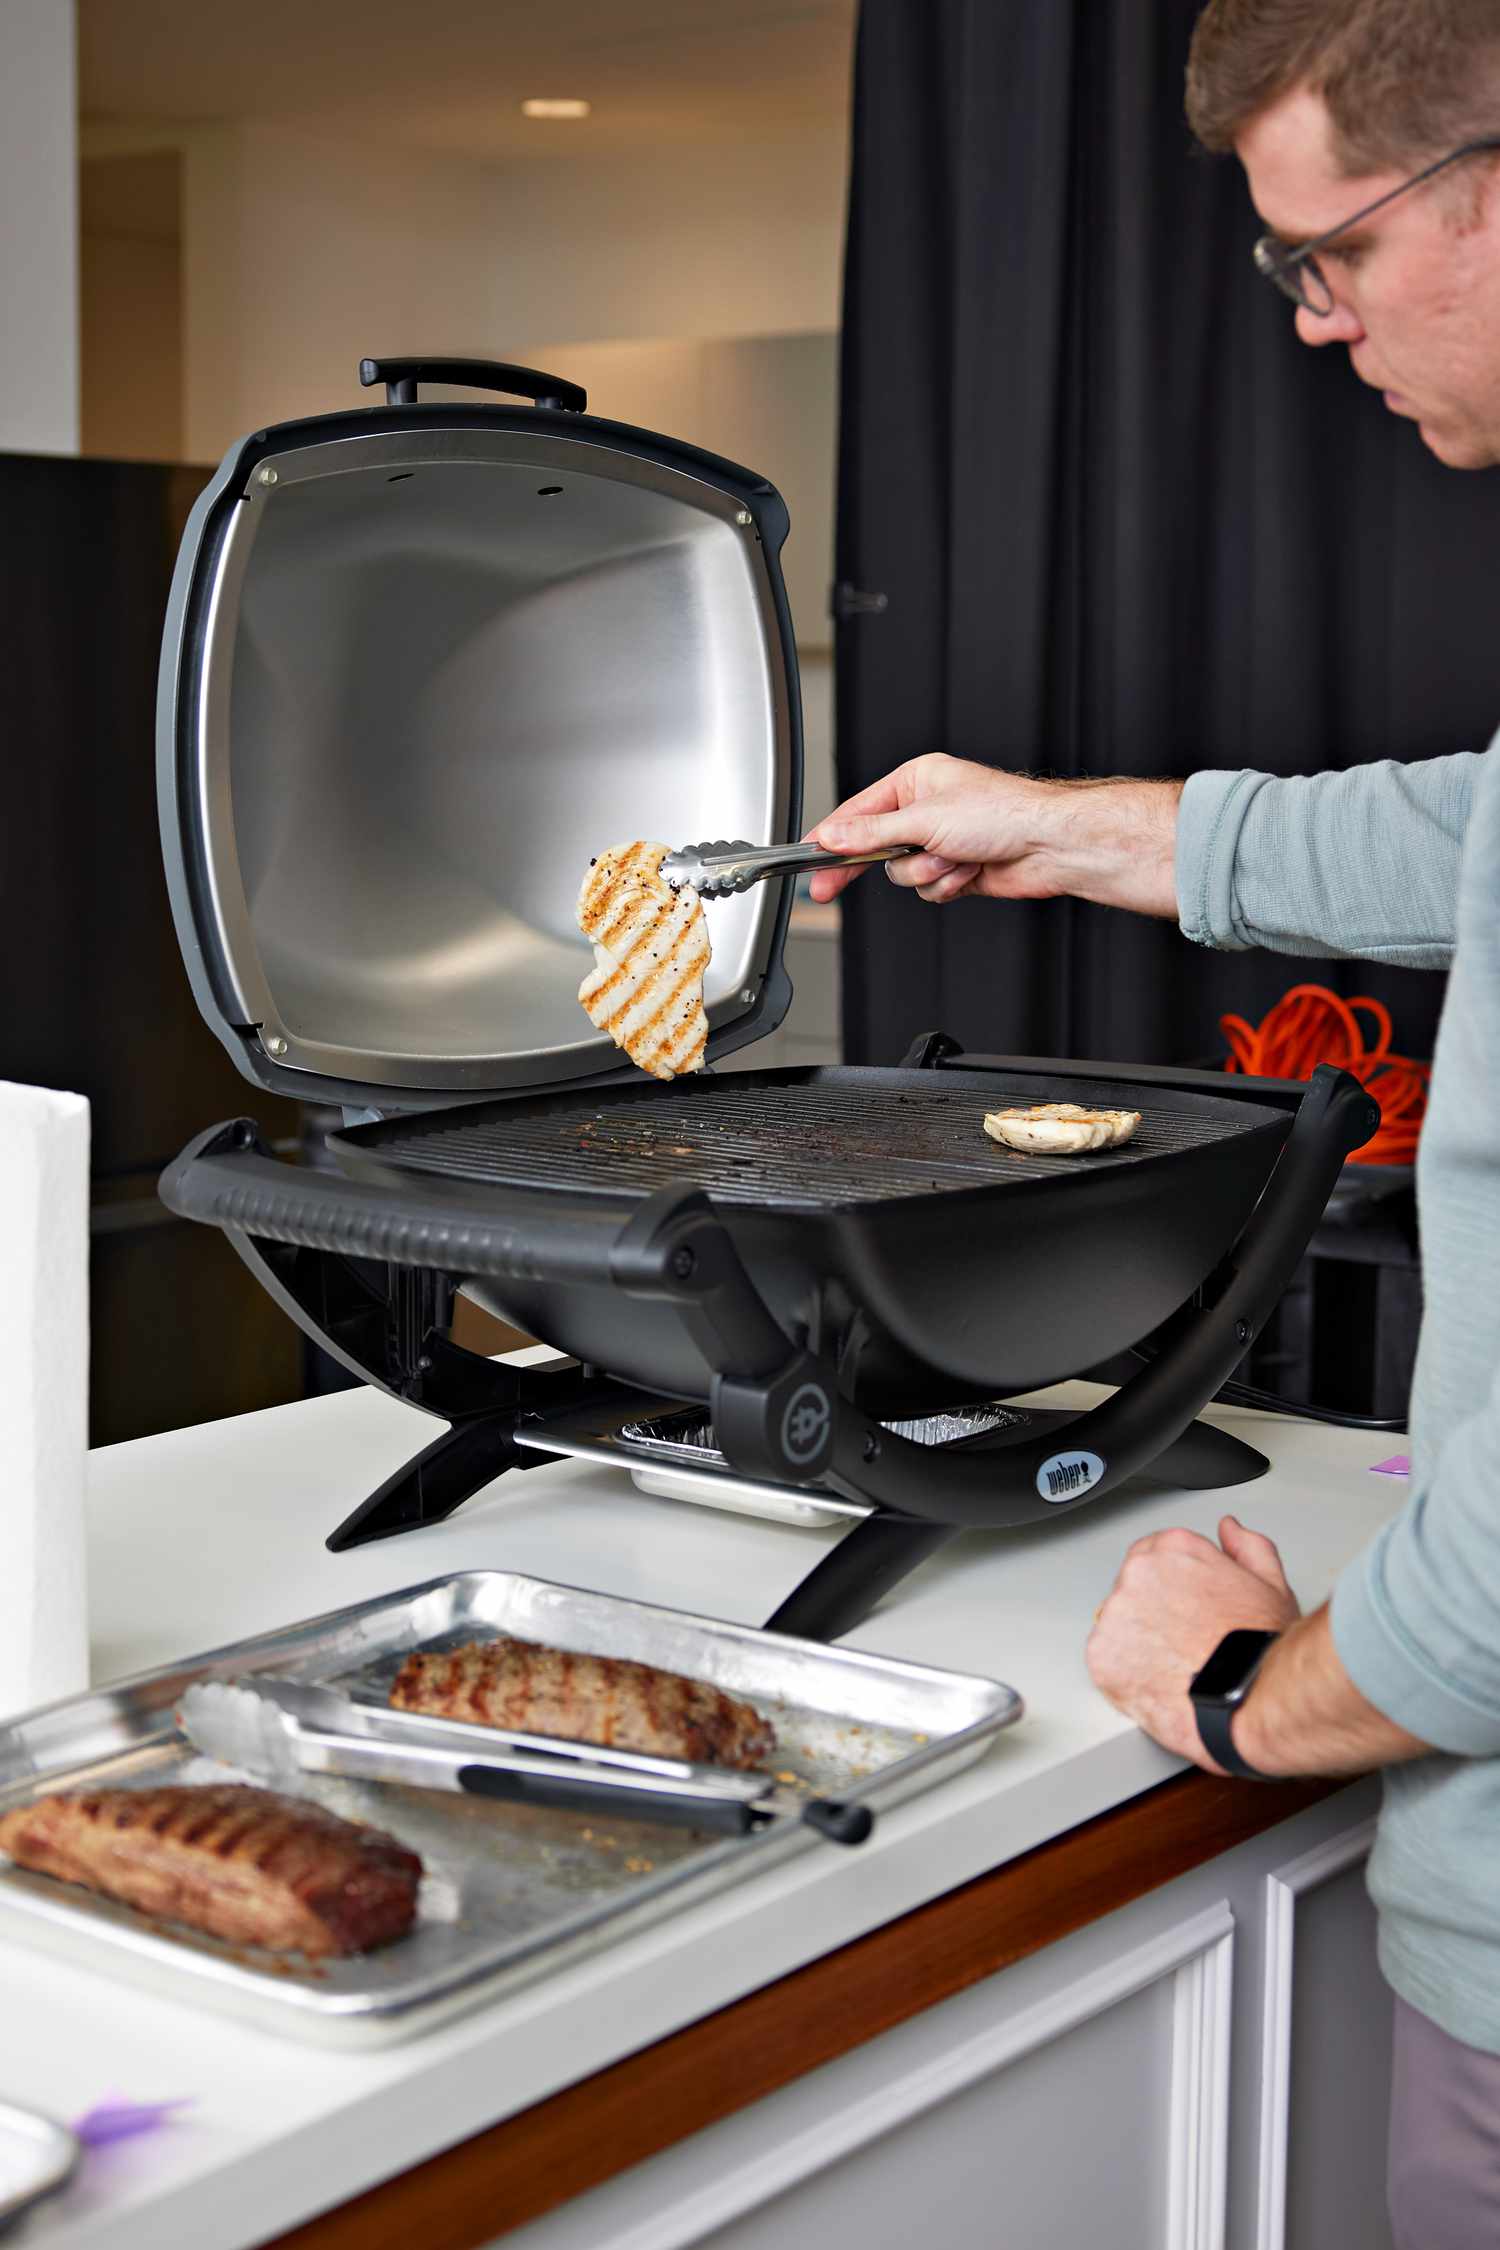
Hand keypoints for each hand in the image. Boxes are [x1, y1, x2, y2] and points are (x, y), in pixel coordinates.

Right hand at [806, 754, 1182, 916]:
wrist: (1049, 845)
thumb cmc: (1003, 814)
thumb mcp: (925, 819)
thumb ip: (872, 832)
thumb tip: (834, 835)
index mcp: (916, 782)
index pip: (858, 811)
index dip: (831, 837)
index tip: (808, 856)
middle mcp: (926, 810)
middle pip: (875, 846)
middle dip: (872, 863)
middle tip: (827, 888)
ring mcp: (941, 842)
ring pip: (903, 873)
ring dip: (927, 872)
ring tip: (954, 857)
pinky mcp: (956, 870)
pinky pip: (928, 889)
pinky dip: (946, 884)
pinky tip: (969, 870)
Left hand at [1086, 1516, 1301, 1769]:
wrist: (1246, 1700)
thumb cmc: (1258, 1650)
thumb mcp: (1271, 1585)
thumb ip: (1246, 1548)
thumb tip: (1230, 1530)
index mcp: (1174, 1549)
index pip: (1157, 1554)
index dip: (1176, 1586)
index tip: (1189, 1608)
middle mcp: (1139, 1573)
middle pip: (1135, 1587)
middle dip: (1155, 1611)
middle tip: (1186, 1640)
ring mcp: (1115, 1613)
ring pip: (1118, 1623)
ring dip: (1139, 1641)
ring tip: (1177, 1664)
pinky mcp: (1100, 1654)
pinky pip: (1106, 1659)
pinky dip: (1126, 1672)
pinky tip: (1159, 1680)